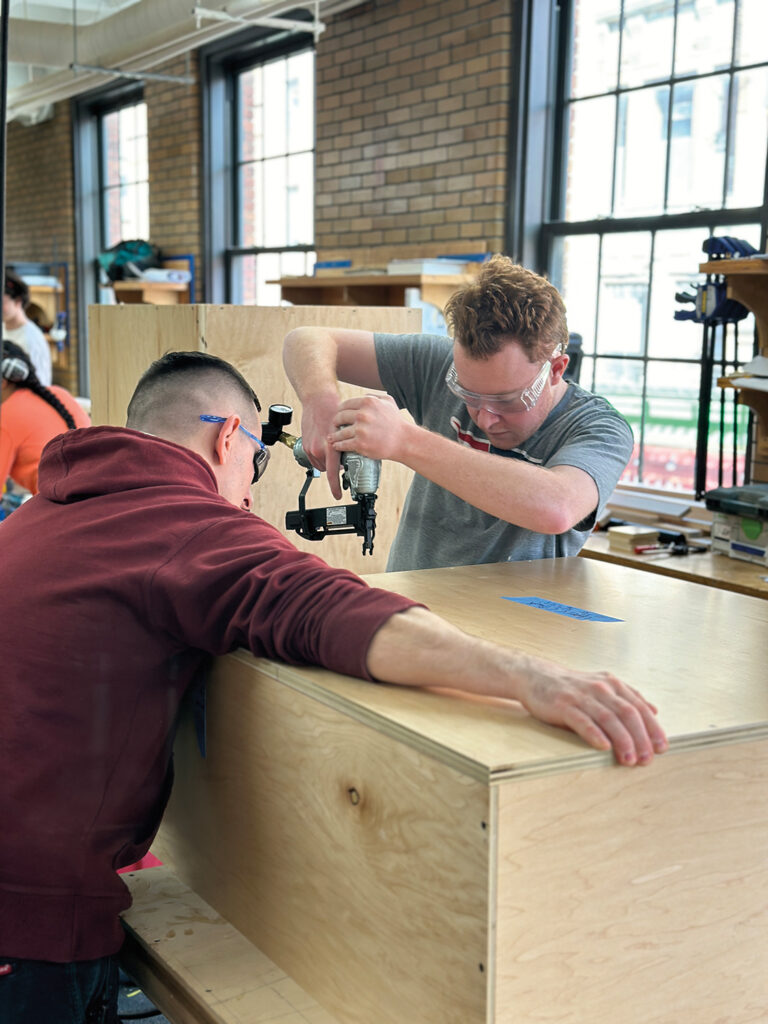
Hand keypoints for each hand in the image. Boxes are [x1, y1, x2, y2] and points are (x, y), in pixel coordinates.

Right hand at [300, 393, 343, 498]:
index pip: (333, 472)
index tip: (337, 495)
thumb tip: (353, 456)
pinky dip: (320, 455)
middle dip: (336, 465)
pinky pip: (314, 458)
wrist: (318, 399)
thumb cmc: (333, 410)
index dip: (335, 486)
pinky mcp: (306, 445)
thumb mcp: (346, 428)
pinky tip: (325, 445)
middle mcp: (319, 449)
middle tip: (342, 457)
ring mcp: (311, 448)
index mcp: (332, 446)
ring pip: (321, 464)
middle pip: (329, 468)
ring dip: (327, 460)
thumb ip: (346, 444)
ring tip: (333, 447)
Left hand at [329, 394, 407, 462]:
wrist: (403, 440)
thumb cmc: (396, 421)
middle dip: (335, 422)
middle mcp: (363, 414)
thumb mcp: (388, 402)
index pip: (345, 404)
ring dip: (334, 435)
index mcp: (368, 402)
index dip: (339, 410)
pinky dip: (338, 445)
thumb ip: (375, 396)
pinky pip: (344, 444)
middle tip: (334, 425)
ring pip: (340, 432)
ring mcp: (360, 430)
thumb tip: (363, 396)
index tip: (338, 415)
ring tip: (332, 437)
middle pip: (340, 417)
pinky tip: (336, 446)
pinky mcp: (360, 444)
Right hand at [514, 655, 667, 765]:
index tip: (662, 748)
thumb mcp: (603, 686)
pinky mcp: (563, 705)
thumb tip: (654, 710)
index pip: (639, 708)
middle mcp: (600, 688)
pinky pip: (582, 721)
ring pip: (609, 719)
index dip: (653, 728)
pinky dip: (595, 734)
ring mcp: (582, 696)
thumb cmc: (572, 687)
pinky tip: (604, 747)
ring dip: (622, 741)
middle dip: (641, 738)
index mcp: (613, 685)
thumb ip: (628, 697)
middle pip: (628, 714)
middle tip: (647, 759)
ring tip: (629, 760)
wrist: (536, 676)